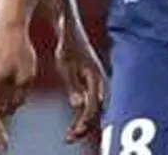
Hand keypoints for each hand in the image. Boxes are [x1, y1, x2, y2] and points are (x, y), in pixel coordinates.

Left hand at [54, 22, 106, 142]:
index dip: (85, 121)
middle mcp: (102, 79)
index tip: (73, 133)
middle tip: (70, 137)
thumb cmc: (67, 45)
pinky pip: (95, 102)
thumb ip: (73, 84)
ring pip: (98, 107)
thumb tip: (79, 104)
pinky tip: (77, 122)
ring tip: (71, 134)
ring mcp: (100, 80)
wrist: (71, 29)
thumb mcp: (65, 64)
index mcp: (96, 75)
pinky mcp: (95, 81)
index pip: (94, 104)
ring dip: (87, 121)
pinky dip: (87, 114)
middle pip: (99, 109)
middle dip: (86, 125)